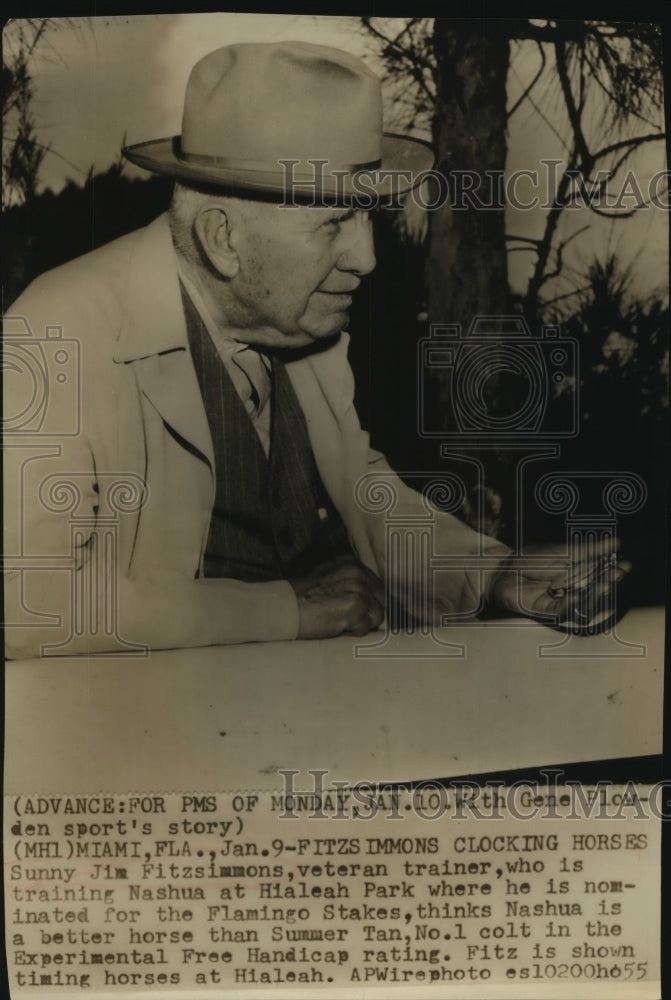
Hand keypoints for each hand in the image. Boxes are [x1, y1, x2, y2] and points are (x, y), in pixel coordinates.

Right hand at [290, 557, 385, 638]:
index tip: (360, 612)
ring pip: (377, 616)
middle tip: (348, 620)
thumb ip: (348, 581)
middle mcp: (358, 573)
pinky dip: (353, 632)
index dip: (371, 603)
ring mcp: (358, 589)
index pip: (378, 587)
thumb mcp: (325, 577)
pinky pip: (366, 628)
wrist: (282, 608)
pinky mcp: (355, 607)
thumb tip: (369, 596)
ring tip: (339, 623)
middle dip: (369, 614)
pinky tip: (336, 627)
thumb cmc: (300, 597)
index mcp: (352, 564)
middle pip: (381, 601)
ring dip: (361, 624)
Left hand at [488, 537, 631, 633]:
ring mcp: (562, 601)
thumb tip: (616, 542)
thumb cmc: (531, 559)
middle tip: (619, 573)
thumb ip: (589, 549)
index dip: (614, 570)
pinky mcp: (548, 611)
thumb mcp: (563, 551)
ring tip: (606, 584)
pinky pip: (563, 609)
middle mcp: (574, 589)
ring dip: (595, 593)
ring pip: (583, 600)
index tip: (625, 564)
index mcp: (579, 573)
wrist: (503, 570)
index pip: (601, 573)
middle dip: (608, 580)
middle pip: (596, 587)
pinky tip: (580, 594)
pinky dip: (572, 602)